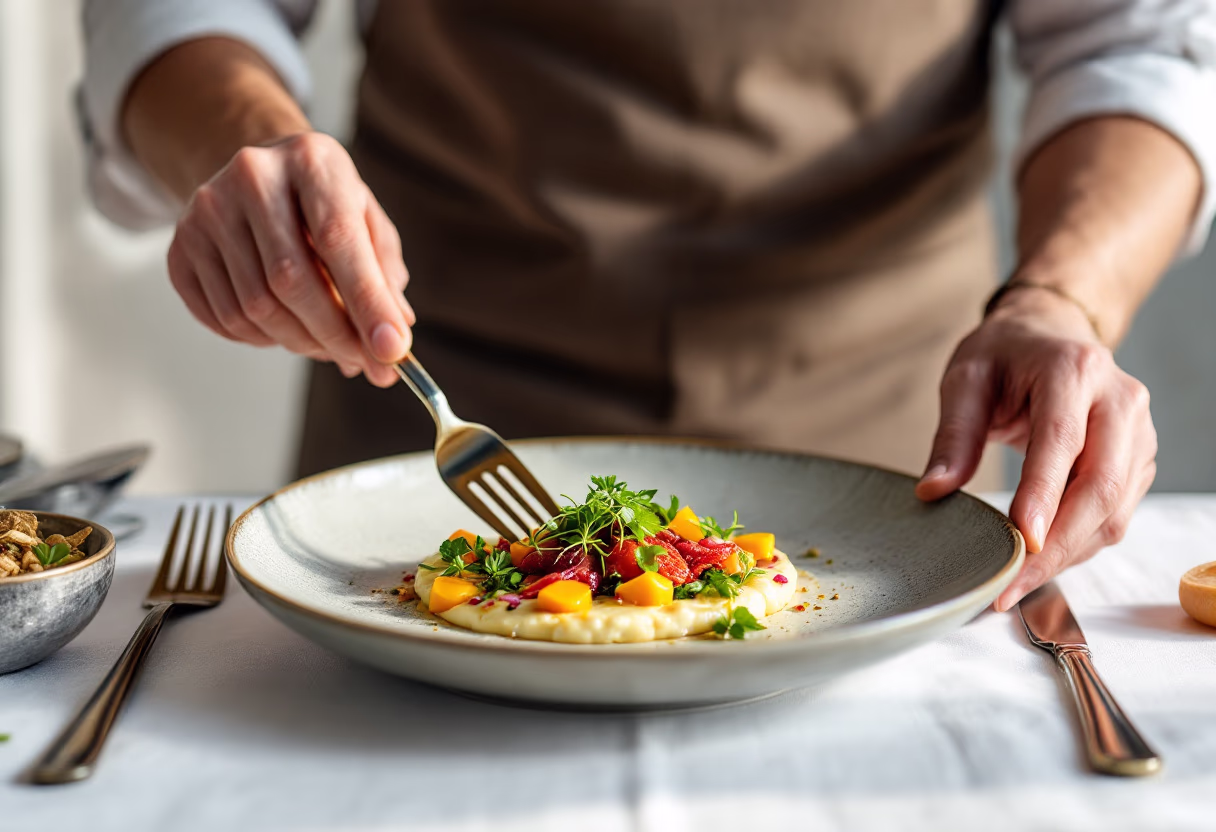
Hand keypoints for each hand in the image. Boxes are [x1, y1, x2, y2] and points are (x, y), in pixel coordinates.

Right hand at [166, 132, 413, 385]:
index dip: (367, 302)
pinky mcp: (180, 245)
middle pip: (290, 281)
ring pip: (255, 308)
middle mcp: (252, 176)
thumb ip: (384, 275)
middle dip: (335, 336)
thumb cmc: (324, 202)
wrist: (260, 173)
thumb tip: (392, 338)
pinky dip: (263, 340)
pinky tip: (284, 328)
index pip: (338, 240)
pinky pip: (223, 318)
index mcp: (310, 161)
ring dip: (301, 343)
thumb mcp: (366, 220)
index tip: (392, 350)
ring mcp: (207, 209)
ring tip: (327, 344)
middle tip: (365, 364)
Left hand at [916, 286, 1156, 610]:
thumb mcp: (965, 380)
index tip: (1021, 542)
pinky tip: (1041, 560)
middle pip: (1101, 485)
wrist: (1048, 335)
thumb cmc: (1003, 357)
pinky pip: (1116, 515)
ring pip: (1114, 510)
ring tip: (1016, 582)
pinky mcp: (1139, 461)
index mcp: (1074, 370)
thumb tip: (933, 492)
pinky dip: (1080, 544)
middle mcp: (1120, 400)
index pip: (1062, 440)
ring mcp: (1138, 433)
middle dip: (1057, 544)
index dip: (1044, 495)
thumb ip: (953, 436)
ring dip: (1068, 554)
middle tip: (1009, 583)